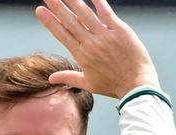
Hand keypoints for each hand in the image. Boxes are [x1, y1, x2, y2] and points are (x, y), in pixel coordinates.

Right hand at [35, 0, 159, 98]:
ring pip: (85, 14)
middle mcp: (90, 43)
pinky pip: (107, 13)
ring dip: (73, 1)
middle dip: (57, 7)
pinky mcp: (120, 30)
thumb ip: (68, 77)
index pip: (62, 34)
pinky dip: (99, 2)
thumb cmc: (112, 85)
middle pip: (70, 21)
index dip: (50, 21)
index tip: (39, 10)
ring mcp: (105, 36)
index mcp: (81, 55)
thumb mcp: (87, 83)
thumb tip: (51, 78)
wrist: (135, 85)